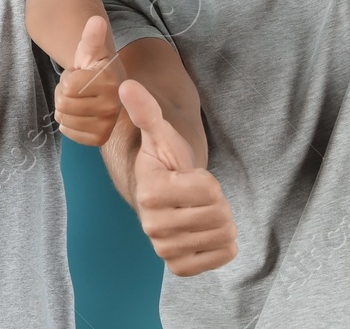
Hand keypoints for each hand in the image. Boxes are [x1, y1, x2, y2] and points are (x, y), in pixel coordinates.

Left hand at [54, 16, 123, 144]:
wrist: (103, 87)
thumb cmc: (93, 67)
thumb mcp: (89, 50)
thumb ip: (91, 36)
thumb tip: (96, 20)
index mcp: (110, 82)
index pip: (68, 86)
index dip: (67, 78)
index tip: (79, 74)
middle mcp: (113, 106)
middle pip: (64, 104)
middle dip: (64, 93)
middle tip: (77, 89)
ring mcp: (108, 124)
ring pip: (64, 119)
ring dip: (64, 109)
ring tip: (78, 100)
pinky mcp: (101, 137)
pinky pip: (69, 134)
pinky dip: (67, 124)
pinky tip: (78, 114)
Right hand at [121, 79, 236, 275]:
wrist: (160, 194)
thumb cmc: (164, 161)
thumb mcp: (159, 133)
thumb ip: (146, 110)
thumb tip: (127, 84)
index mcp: (151, 191)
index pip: (209, 189)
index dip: (208, 179)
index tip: (191, 176)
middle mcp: (153, 224)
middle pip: (219, 215)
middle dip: (219, 202)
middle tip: (202, 195)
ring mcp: (164, 247)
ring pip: (222, 237)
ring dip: (222, 222)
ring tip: (203, 211)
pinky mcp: (177, 265)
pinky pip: (218, 259)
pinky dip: (222, 247)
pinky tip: (208, 233)